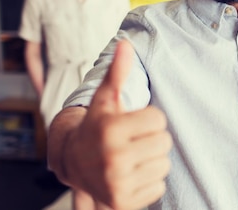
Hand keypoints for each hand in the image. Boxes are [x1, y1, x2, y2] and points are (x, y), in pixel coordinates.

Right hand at [64, 39, 171, 209]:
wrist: (73, 163)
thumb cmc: (96, 126)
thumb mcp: (104, 99)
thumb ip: (117, 73)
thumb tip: (126, 44)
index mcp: (110, 130)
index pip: (159, 118)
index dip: (148, 118)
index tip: (131, 122)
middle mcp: (113, 158)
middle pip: (164, 142)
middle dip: (152, 138)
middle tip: (131, 140)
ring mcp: (117, 183)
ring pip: (163, 164)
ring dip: (151, 159)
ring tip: (130, 157)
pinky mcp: (123, 202)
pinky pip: (158, 186)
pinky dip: (148, 180)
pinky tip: (130, 174)